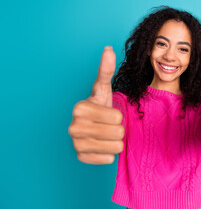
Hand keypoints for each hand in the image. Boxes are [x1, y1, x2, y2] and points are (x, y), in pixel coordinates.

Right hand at [68, 46, 124, 164]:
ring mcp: (76, 143)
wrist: (92, 126)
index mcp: (80, 108)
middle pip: (118, 133)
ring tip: (106, 134)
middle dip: (118, 129)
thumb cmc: (100, 107)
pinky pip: (108, 159)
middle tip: (108, 125)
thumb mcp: (104, 89)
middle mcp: (73, 127)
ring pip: (116, 147)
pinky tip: (101, 145)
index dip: (117, 115)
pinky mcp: (81, 158)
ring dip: (115, 141)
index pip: (117, 118)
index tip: (107, 113)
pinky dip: (109, 153)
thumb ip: (106, 70)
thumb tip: (109, 49)